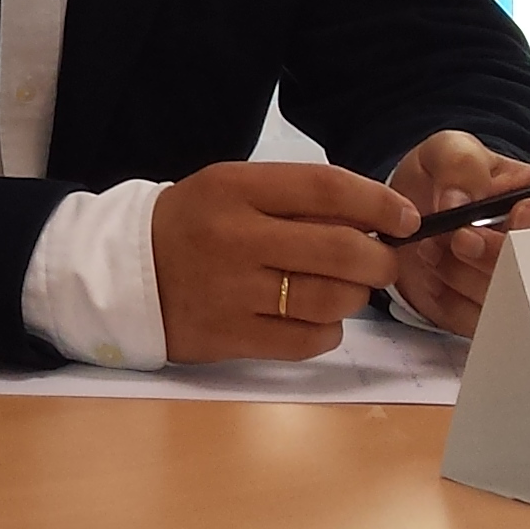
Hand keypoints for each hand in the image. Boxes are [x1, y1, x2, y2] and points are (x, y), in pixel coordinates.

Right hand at [151, 161, 414, 362]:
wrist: (123, 274)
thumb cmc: (192, 225)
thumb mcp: (231, 189)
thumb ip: (294, 199)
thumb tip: (375, 219)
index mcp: (235, 189)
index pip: (326, 189)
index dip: (378, 203)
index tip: (406, 218)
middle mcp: (235, 238)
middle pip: (340, 249)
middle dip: (380, 258)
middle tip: (382, 261)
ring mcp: (232, 292)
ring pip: (332, 300)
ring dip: (355, 296)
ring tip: (344, 289)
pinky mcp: (231, 338)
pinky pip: (308, 340)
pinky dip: (328, 330)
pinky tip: (314, 317)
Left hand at [382, 130, 529, 335]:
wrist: (409, 216)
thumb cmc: (445, 178)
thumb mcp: (450, 150)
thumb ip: (461, 163)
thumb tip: (460, 201)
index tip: (520, 213)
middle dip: (499, 256)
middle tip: (460, 238)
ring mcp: (523, 291)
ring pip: (511, 301)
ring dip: (464, 276)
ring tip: (432, 249)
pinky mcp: (494, 319)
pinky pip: (479, 323)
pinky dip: (449, 301)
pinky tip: (434, 276)